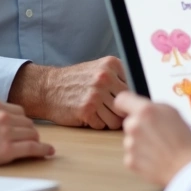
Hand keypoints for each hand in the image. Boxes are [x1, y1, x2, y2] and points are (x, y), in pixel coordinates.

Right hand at [0, 100, 53, 166]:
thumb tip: (5, 120)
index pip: (20, 112)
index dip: (22, 123)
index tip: (23, 131)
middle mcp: (3, 116)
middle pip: (29, 124)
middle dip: (29, 133)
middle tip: (28, 142)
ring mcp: (6, 132)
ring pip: (32, 135)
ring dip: (34, 142)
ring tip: (35, 148)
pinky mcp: (6, 149)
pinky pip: (32, 148)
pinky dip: (43, 150)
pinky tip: (48, 152)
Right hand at [9, 57, 128, 128]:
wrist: (48, 88)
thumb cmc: (76, 81)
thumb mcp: (99, 69)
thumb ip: (119, 80)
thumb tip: (142, 99)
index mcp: (111, 65)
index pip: (133, 89)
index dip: (127, 100)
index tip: (117, 101)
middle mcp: (104, 77)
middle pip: (127, 106)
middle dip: (119, 112)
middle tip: (107, 110)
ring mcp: (95, 94)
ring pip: (117, 119)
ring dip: (108, 121)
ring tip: (98, 113)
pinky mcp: (86, 110)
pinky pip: (102, 126)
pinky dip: (96, 124)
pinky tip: (87, 115)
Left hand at [113, 91, 190, 187]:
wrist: (187, 168)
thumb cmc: (185, 141)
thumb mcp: (173, 113)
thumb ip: (153, 108)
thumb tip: (142, 108)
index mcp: (145, 111)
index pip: (122, 100)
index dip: (125, 104)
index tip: (126, 108)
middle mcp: (134, 126)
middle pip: (129, 122)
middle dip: (139, 127)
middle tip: (156, 134)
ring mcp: (130, 145)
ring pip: (130, 140)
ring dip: (140, 143)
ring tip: (159, 148)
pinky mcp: (130, 161)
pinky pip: (131, 155)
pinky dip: (140, 157)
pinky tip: (155, 158)